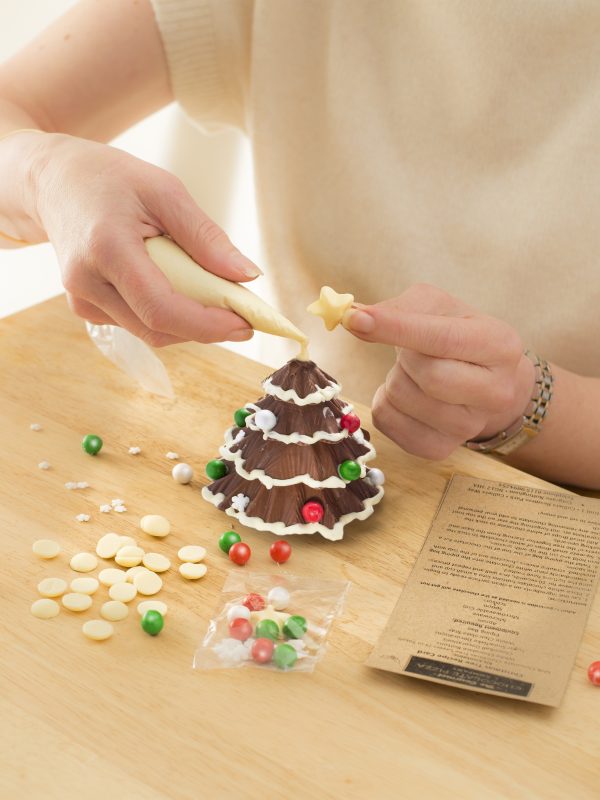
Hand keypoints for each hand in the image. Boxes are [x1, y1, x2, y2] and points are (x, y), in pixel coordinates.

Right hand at [29, 133, 259, 345]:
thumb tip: (246, 276)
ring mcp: (82, 300)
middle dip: (207, 328)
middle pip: (159, 329)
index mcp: (106, 249)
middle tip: (244, 314)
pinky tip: (178, 289)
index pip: (161, 308)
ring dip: (190, 322)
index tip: (246, 324)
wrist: (53, 182)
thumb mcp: (164, 190)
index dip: (207, 324)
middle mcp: (86, 283)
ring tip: (213, 294)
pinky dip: (169, 315)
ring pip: (151, 333)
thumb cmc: (109, 179)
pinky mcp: (85, 308)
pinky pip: (138, 324)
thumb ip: (205, 236)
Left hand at [344, 284, 535, 459]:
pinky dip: (384, 403)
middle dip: (404, 358)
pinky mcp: (441, 448)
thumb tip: (355, 317)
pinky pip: (388, 422)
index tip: (355, 319)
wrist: (484, 380)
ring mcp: (470, 426)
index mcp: (500, 345)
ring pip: (403, 399)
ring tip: (413, 373)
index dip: (397, 328)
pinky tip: (405, 395)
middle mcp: (495, 391)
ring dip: (393, 379)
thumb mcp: (440, 307)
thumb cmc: (457, 334)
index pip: (444, 339)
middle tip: (410, 351)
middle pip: (429, 376)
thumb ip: (401, 308)